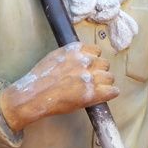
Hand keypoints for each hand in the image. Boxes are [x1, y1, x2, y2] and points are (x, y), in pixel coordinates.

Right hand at [0, 42, 118, 132]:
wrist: (33, 96)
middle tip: (90, 81)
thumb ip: (70, 56)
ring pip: (110, 77)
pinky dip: (109, 94)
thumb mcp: (54, 57)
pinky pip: (113, 91)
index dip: (93, 60)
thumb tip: (81, 58)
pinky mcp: (93, 93)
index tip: (88, 67)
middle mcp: (85, 61)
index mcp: (75, 50)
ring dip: (104, 83)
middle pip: (104, 64)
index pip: (96, 51)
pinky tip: (102, 96)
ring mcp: (90, 77)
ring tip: (94, 90)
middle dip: (99, 72)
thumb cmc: (39, 79)